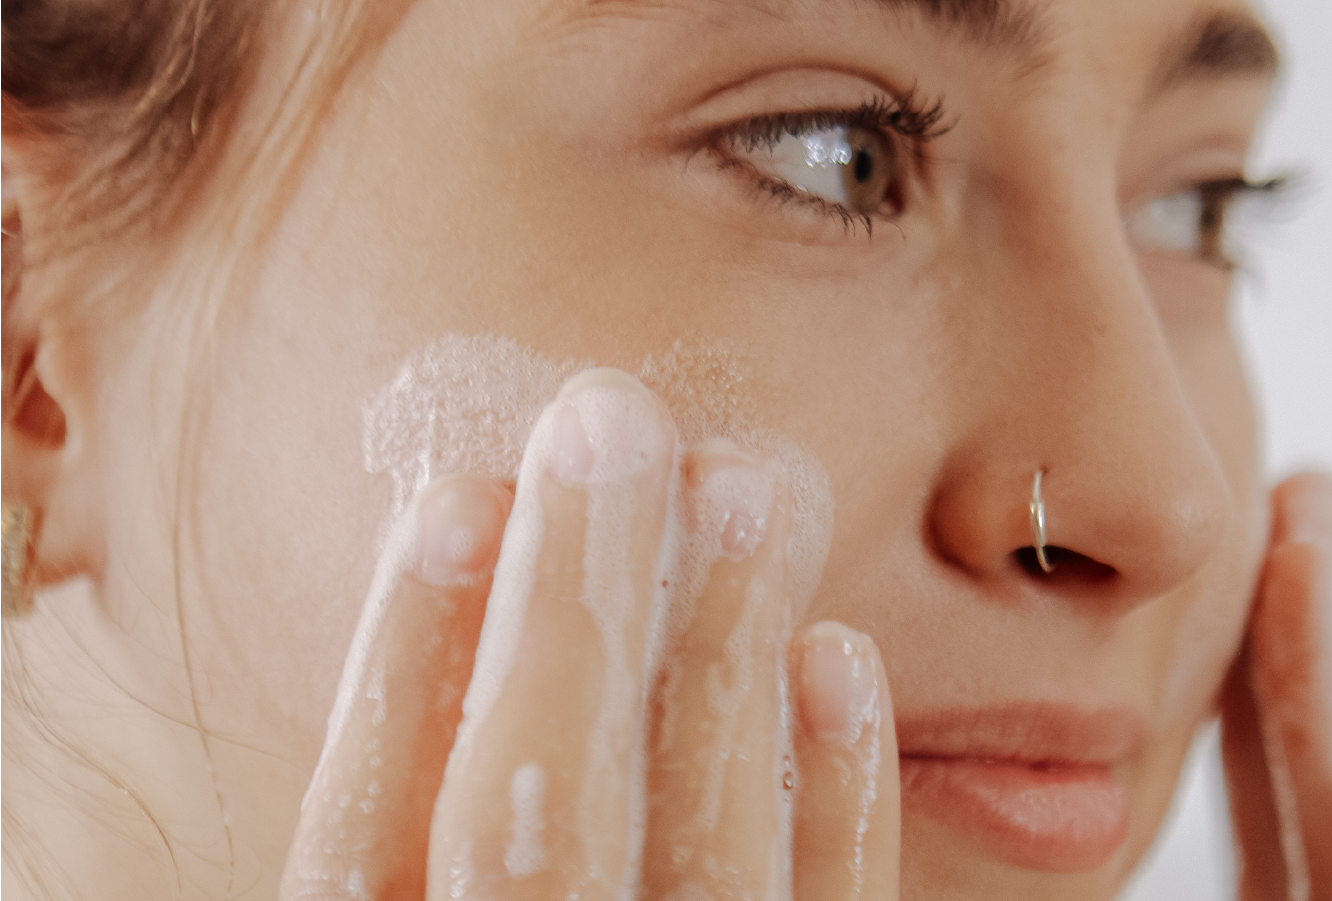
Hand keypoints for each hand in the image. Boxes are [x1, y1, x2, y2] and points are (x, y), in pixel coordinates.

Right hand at [278, 368, 900, 900]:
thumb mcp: (403, 900)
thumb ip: (401, 829)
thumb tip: (452, 580)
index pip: (359, 849)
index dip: (398, 666)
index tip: (455, 495)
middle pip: (533, 822)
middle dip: (572, 608)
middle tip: (611, 423)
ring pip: (698, 858)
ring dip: (717, 662)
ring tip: (742, 489)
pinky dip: (839, 799)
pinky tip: (840, 654)